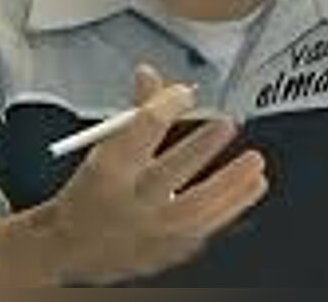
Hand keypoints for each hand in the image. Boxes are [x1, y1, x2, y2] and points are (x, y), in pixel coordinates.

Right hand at [44, 64, 267, 285]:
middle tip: (227, 124)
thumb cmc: (94, 191)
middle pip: (169, 171)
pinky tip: (247, 189)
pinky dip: (229, 208)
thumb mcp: (105, 147)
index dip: (166, 105)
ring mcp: (150, 232)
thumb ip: (136, 112)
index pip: (139, 131)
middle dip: (201, 146)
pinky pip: (204, 230)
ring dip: (231, 185)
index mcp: (107, 169)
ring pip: (196, 210)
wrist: (72, 248)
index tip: (185, 94)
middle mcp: (128, 201)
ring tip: (255, 164)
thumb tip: (151, 74)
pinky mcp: (168, 252)